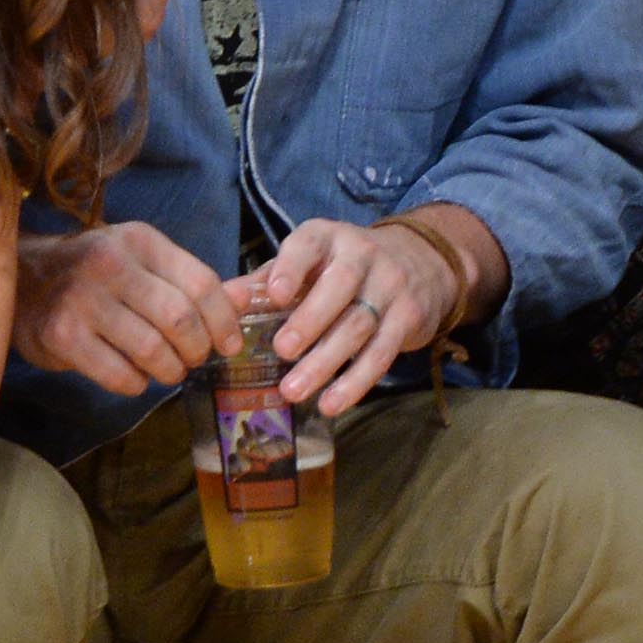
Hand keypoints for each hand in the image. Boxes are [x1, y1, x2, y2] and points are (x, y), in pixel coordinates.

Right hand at [14, 222, 243, 394]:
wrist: (20, 279)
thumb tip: (244, 300)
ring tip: (168, 370)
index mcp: (139, 240)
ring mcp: (82, 299)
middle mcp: (110, 264)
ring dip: (170, 370)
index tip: (229, 344)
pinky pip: (119, 374)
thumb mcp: (140, 260)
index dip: (224, 320)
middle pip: (180, 319)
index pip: (201, 282)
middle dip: (198, 349)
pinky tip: (134, 377)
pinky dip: (136, 384)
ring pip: (153, 350)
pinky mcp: (61, 335)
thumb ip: (188, 280)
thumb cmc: (93, 273)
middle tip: (194, 359)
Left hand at [244, 215, 465, 417]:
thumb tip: (222, 299)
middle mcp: (363, 255)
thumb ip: (266, 281)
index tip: (275, 295)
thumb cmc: (344, 267)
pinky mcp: (409, 316)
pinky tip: (331, 404)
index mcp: (328, 238)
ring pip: (359, 325)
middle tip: (282, 351)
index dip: (292, 268)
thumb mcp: (308, 263)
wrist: (420, 261)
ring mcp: (391, 285)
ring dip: (326, 361)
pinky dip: (356, 382)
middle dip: (310, 320)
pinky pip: (382, 353)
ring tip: (293, 390)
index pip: (309, 245)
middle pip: (339, 287)